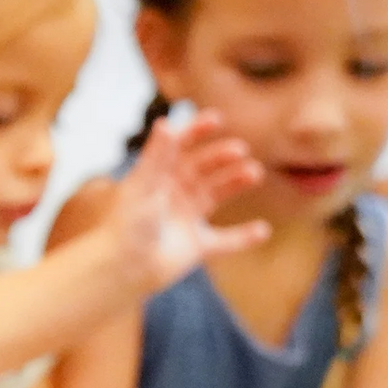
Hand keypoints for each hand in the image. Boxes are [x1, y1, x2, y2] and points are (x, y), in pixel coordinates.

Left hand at [105, 109, 268, 293]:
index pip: (180, 147)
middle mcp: (174, 195)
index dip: (197, 131)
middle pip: (204, 168)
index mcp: (158, 177)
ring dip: (236, 183)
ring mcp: (187, 220)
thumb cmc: (127, 224)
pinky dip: (244, 237)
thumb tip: (166, 122)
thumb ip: (157, 155)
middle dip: (222, 157)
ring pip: (218, 195)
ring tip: (253, 173)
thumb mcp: (144, 186)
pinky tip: (263, 230)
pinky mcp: (197, 247)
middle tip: (239, 150)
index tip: (216, 119)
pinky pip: (226, 241)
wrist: (124, 268)